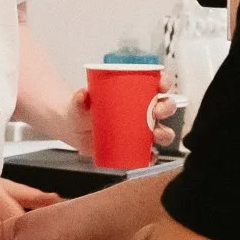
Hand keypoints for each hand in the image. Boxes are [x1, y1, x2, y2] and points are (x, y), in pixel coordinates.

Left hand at [64, 85, 180, 155]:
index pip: (156, 84)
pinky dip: (153, 155)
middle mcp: (142, 110)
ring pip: (162, 130)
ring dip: (165, 133)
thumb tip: (82, 95)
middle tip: (156, 112)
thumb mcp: (79, 102)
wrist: (72, 128)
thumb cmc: (81, 109)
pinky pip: (150, 152)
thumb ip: (78, 99)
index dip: (165, 83)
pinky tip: (150, 156)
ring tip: (155, 135)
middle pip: (165, 106)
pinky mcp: (134, 146)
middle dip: (166, 108)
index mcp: (135, 93)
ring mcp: (140, 129)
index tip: (162, 85)